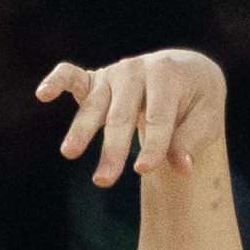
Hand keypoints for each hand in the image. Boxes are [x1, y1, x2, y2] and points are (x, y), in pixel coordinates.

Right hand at [35, 48, 226, 187]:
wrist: (186, 72)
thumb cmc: (197, 101)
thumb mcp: (207, 118)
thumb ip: (191, 141)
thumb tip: (182, 167)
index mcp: (167, 74)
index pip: (158, 116)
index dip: (153, 144)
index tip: (144, 170)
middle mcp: (136, 70)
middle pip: (122, 114)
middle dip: (113, 148)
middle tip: (103, 180)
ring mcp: (114, 74)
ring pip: (95, 105)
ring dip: (82, 130)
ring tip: (69, 154)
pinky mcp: (95, 79)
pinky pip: (72, 75)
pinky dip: (56, 81)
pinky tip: (43, 94)